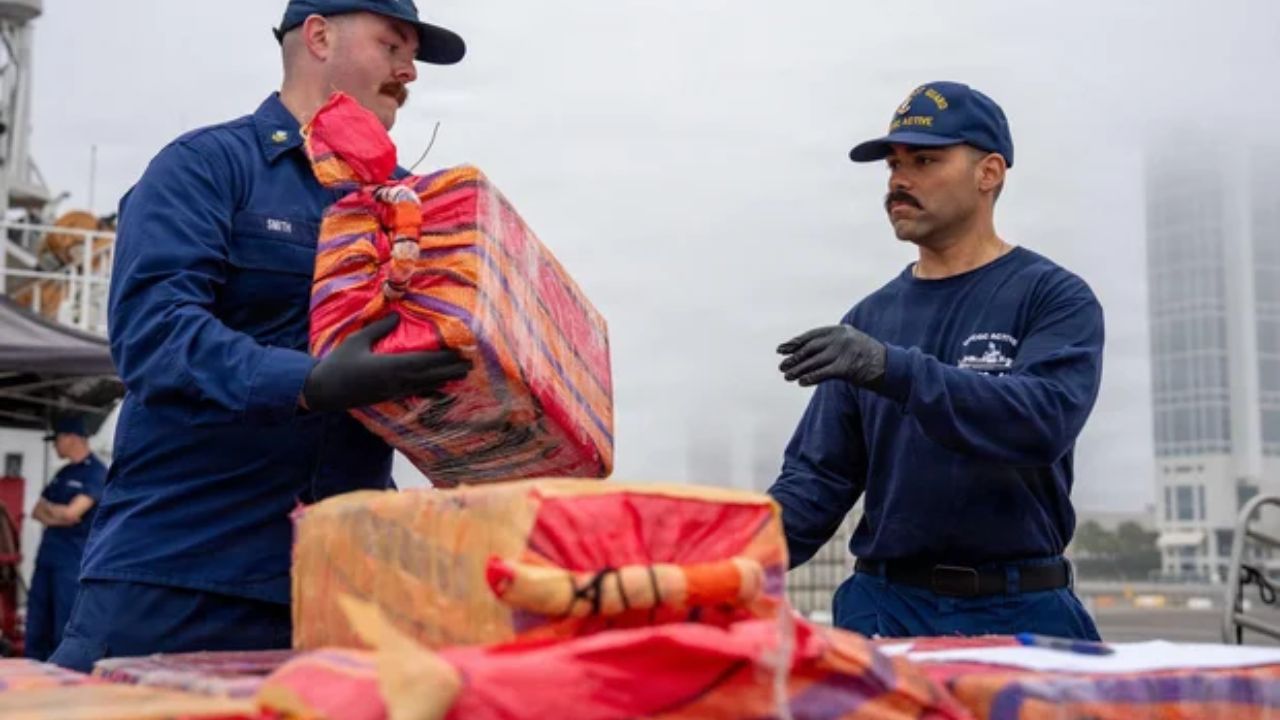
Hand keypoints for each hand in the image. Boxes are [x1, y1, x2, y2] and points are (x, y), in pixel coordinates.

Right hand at [302, 314, 471, 411]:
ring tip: (462, 374)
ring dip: (445, 379)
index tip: (462, 352)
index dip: (445, 358)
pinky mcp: (390, 397)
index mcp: (391, 366)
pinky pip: (415, 393)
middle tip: (471, 363)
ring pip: (426, 385)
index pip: (425, 362)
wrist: (324, 391)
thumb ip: (379, 328)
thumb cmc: (339, 363)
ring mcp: (394, 391)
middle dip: (451, 369)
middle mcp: (397, 381)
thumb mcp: (357, 341)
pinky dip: (430, 390)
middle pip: (431, 375)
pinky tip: (439, 390)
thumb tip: (397, 315)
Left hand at [777, 325, 886, 387]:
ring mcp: (844, 352)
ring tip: (787, 376)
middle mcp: (840, 338)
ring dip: (798, 369)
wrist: (891, 366)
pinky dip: (811, 377)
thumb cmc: (868, 356)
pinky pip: (823, 373)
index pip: (812, 335)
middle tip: (781, 366)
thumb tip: (806, 352)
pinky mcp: (847, 367)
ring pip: (814, 361)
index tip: (782, 349)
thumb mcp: (850, 343)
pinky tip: (802, 382)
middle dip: (794, 357)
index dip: (796, 342)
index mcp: (840, 330)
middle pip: (810, 348)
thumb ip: (832, 344)